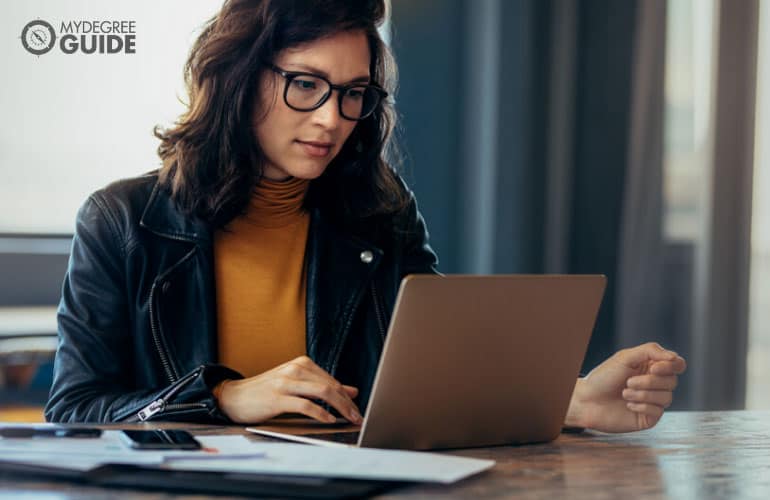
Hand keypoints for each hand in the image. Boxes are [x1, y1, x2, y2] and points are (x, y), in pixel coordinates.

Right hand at [215, 356, 361, 424]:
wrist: (234, 396)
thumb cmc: (266, 392)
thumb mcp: (296, 385)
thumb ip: (322, 386)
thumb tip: (351, 391)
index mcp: (301, 364)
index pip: (332, 380)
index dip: (348, 396)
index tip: (357, 409)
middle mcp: (295, 369)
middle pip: (331, 386)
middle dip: (348, 403)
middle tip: (358, 417)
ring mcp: (286, 382)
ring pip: (322, 392)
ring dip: (340, 407)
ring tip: (348, 419)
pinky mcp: (277, 398)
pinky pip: (305, 405)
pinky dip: (320, 413)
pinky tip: (328, 420)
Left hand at [565, 342, 686, 432]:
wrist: (587, 400)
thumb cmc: (603, 377)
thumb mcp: (625, 357)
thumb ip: (650, 351)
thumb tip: (674, 357)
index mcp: (651, 367)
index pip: (677, 364)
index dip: (671, 366)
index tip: (654, 368)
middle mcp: (655, 384)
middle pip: (672, 381)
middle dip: (649, 381)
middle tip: (628, 382)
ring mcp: (653, 401)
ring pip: (667, 397)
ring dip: (643, 394)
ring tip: (624, 393)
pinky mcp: (649, 417)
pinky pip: (658, 411)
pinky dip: (642, 406)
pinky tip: (628, 405)